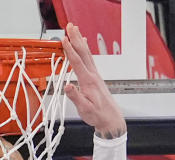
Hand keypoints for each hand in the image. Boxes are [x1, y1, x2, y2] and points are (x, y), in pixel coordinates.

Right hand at [61, 23, 126, 138]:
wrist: (110, 119)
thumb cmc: (97, 115)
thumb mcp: (85, 109)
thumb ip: (75, 97)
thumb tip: (67, 86)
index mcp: (88, 82)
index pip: (77, 63)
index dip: (70, 50)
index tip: (64, 39)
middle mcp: (93, 75)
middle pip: (83, 53)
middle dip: (75, 38)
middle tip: (70, 26)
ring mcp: (95, 75)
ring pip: (86, 54)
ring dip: (79, 40)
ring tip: (75, 29)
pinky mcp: (95, 77)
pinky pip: (89, 58)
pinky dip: (85, 48)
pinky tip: (84, 43)